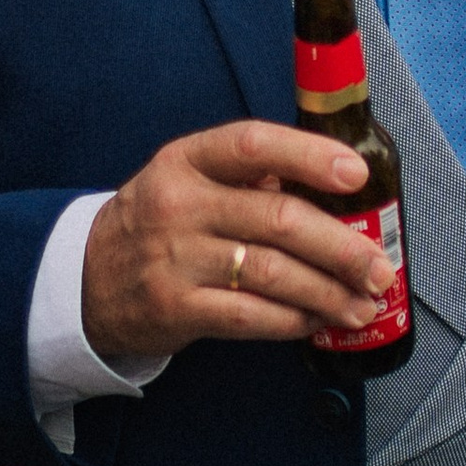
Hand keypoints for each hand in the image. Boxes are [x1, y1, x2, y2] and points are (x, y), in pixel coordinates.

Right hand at [81, 122, 390, 361]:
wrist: (86, 280)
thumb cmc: (159, 223)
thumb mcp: (188, 180)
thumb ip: (249, 179)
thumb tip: (336, 192)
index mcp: (187, 159)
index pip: (253, 144)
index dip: (309, 155)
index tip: (356, 172)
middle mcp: (179, 204)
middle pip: (278, 219)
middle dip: (342, 247)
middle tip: (379, 268)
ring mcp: (174, 258)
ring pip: (272, 273)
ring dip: (328, 292)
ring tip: (362, 304)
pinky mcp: (175, 308)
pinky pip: (250, 316)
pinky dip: (293, 320)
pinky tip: (317, 321)